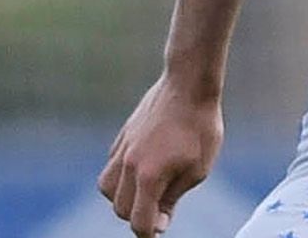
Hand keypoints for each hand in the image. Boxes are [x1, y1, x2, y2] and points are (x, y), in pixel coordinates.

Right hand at [98, 77, 224, 236]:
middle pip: (120, 209)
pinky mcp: (122, 136)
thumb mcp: (197, 170)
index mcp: (149, 177)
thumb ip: (172, 199)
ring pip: (107, 188)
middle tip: (160, 210)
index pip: (140, 222)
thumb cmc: (200, 128)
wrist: (189, 85)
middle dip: (138, 216)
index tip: (161, 230)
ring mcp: (122, 149)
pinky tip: (142, 168)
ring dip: (124, 197)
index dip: (151, 233)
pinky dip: (121, 176)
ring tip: (146, 190)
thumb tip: (158, 222)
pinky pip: (111, 166)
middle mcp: (128, 165)